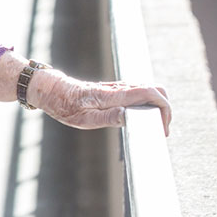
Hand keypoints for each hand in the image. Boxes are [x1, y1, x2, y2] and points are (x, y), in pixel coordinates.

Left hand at [31, 71, 172, 135]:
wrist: (52, 90)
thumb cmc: (64, 105)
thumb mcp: (82, 119)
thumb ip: (107, 117)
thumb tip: (129, 116)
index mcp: (111, 95)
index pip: (148, 93)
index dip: (162, 108)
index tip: (162, 128)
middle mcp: (117, 88)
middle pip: (154, 90)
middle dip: (164, 109)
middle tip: (161, 129)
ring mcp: (117, 87)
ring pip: (148, 90)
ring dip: (157, 106)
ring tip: (155, 127)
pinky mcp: (115, 89)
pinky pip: (139, 92)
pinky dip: (149, 104)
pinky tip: (145, 118)